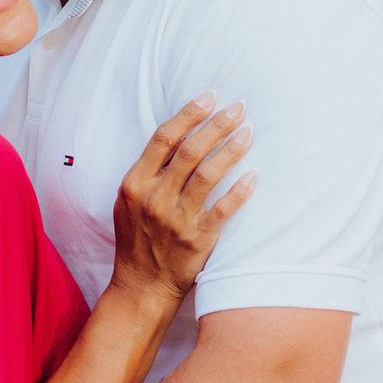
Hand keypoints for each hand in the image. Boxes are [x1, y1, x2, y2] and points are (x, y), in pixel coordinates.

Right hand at [112, 93, 254, 302]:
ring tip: (249, 132)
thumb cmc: (137, 240)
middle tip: (239, 107)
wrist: (141, 287)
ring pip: (208, 175)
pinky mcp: (197, 240)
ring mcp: (176, 220)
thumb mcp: (128, 202)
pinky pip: (223, 210)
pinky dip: (239, 191)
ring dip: (231, 150)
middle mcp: (154, 198)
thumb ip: (148, 171)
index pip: (163, 138)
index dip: (189, 113)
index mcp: (135, 184)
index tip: (211, 95)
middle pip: (189, 150)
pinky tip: (254, 175)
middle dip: (217, 124)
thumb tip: (178, 135)